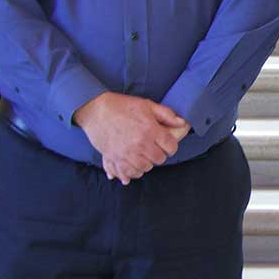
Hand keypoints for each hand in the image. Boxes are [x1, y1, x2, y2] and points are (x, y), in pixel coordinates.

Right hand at [72, 92, 189, 183]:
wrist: (95, 110)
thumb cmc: (121, 106)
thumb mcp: (147, 105)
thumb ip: (166, 115)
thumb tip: (182, 123)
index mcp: (150, 130)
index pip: (171, 148)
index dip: (170, 145)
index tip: (165, 142)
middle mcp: (140, 145)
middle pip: (159, 159)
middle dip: (158, 153)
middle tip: (152, 146)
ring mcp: (127, 154)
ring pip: (146, 168)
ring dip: (146, 162)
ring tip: (141, 153)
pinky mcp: (115, 159)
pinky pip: (130, 174)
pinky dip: (133, 171)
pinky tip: (132, 163)